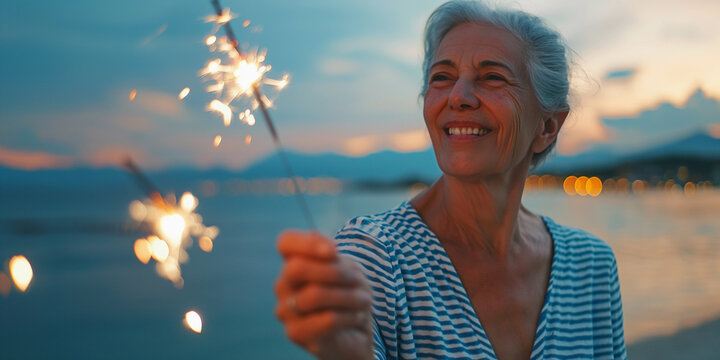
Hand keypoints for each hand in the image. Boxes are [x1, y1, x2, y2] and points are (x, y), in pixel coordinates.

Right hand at [275, 230, 372, 359]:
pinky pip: (325, 319)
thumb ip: (331, 256)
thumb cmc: (348, 296)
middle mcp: (283, 285)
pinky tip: (358, 316)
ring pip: (313, 295)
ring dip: (347, 296)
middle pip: (296, 268)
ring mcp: (285, 310)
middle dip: (334, 272)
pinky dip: (349, 315)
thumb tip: (324, 246)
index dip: (308, 243)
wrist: (355, 333)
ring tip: (365, 300)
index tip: (334, 251)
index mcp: (293, 263)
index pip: (285, 243)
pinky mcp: (295, 333)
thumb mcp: (347, 270)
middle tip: (357, 280)